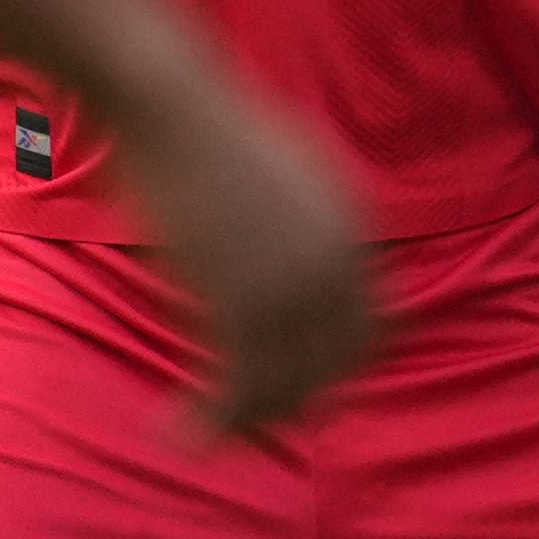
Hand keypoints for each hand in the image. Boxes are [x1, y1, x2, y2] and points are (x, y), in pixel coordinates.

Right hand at [112, 75, 381, 438]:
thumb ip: (304, 220)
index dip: (334, 369)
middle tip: (243, 426)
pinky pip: (237, 389)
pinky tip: (172, 432)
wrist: (168, 100)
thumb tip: (289, 255)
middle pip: (334, 366)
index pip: (370, 327)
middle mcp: (339, 261)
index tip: (297, 395)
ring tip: (196, 437)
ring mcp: (297, 286)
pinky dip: (206, 420)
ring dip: (240, 424)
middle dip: (291, 403)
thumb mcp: (284, 167)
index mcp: (353, 225)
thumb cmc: (204, 124)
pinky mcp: (247, 303)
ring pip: (284, 387)